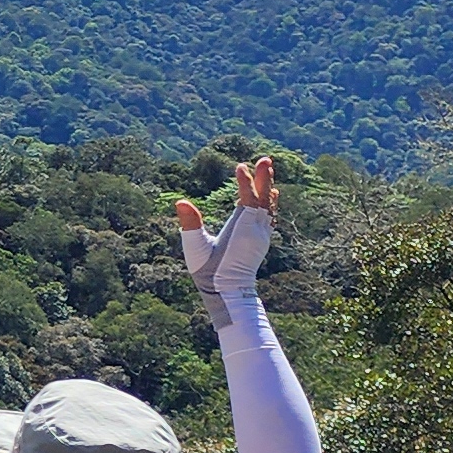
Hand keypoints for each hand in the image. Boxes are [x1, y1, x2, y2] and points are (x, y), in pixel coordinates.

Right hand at [175, 158, 278, 308]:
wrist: (228, 293)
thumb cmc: (209, 271)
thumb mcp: (195, 248)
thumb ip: (189, 224)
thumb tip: (181, 202)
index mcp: (241, 229)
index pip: (246, 198)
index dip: (245, 181)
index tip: (240, 166)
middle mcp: (256, 230)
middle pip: (263, 198)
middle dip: (263, 178)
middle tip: (264, 160)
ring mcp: (261, 235)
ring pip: (268, 206)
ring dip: (267, 187)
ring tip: (267, 170)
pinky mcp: (261, 240)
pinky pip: (269, 215)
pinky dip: (269, 202)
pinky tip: (271, 196)